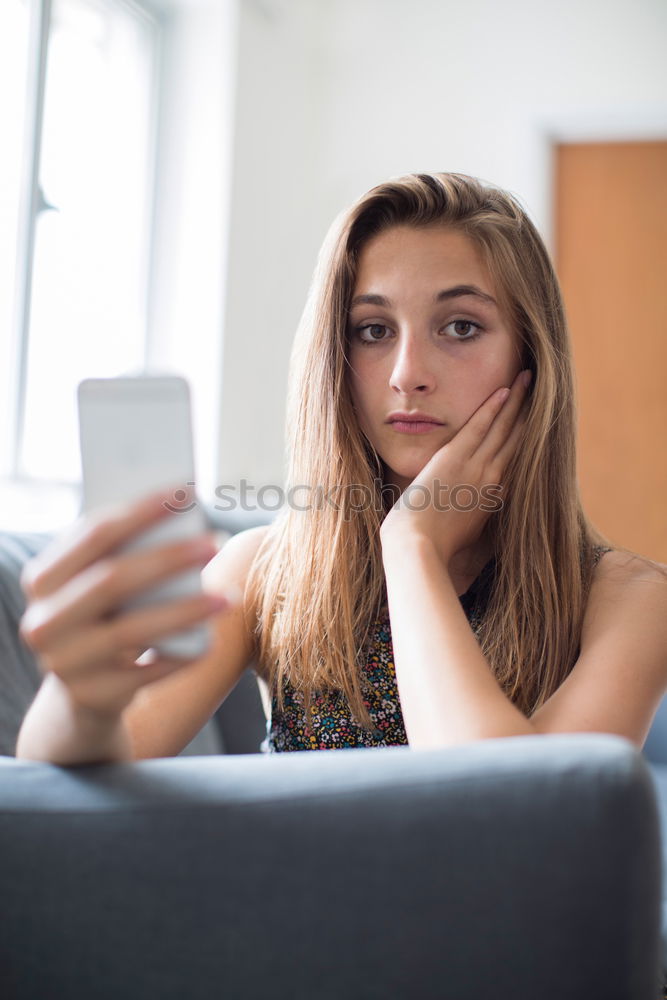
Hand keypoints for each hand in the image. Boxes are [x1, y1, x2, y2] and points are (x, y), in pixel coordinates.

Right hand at [18, 486, 231, 718]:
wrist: (83, 692)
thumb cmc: (105, 617)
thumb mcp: (98, 585)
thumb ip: (122, 554)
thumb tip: (182, 512)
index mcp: (43, 579)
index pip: (92, 534)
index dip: (141, 511)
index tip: (186, 491)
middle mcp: (43, 622)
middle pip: (111, 580)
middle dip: (167, 558)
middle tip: (214, 542)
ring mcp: (64, 664)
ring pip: (132, 631)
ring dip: (185, 611)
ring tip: (227, 597)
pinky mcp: (93, 696)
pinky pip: (147, 672)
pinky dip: (182, 655)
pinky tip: (211, 642)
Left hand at [380, 368, 531, 567]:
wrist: (419, 546)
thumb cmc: (436, 545)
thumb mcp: (465, 533)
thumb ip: (475, 516)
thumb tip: (473, 510)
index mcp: (497, 497)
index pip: (520, 459)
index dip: (532, 437)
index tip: (540, 419)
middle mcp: (495, 479)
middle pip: (520, 438)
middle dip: (531, 411)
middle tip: (544, 389)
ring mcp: (477, 467)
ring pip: (504, 427)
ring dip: (517, 400)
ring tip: (529, 378)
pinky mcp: (456, 458)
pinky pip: (479, 426)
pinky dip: (493, 407)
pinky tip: (504, 389)